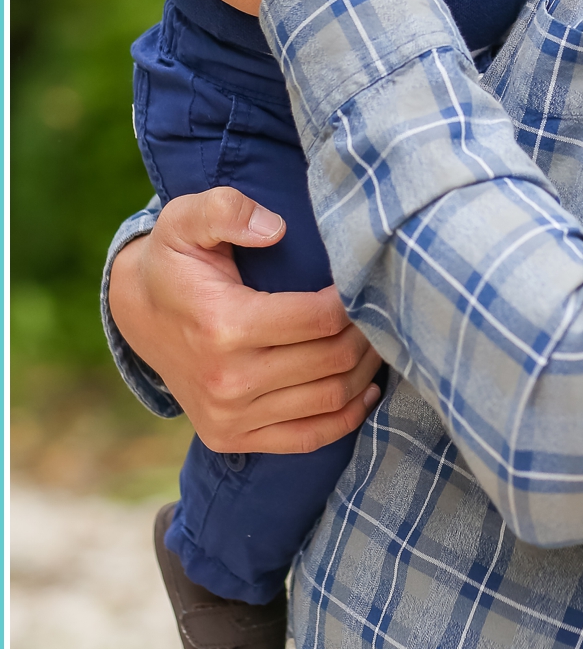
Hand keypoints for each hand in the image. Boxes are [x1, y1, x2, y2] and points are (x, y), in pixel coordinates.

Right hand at [108, 187, 381, 453]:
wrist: (137, 314)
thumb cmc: (174, 261)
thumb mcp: (185, 218)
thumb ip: (226, 210)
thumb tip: (275, 229)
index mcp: (224, 325)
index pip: (319, 318)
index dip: (353, 300)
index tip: (363, 280)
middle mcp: (228, 380)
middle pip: (331, 360)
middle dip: (367, 333)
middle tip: (379, 309)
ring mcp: (229, 416)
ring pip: (329, 399)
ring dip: (364, 371)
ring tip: (375, 339)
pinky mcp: (231, 438)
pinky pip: (309, 438)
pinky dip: (347, 416)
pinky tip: (365, 388)